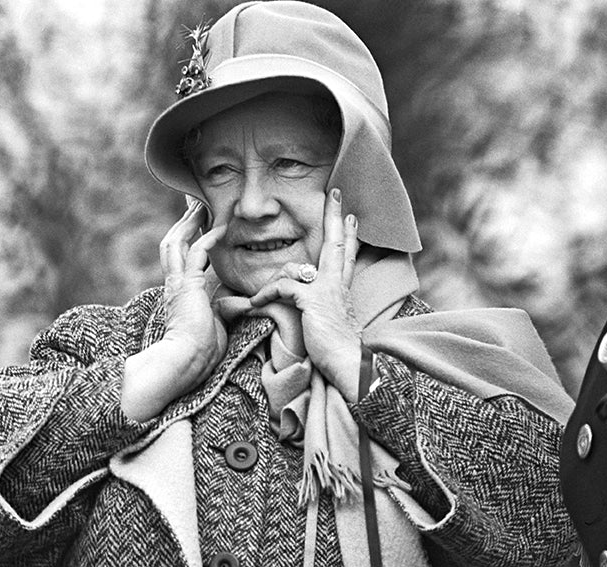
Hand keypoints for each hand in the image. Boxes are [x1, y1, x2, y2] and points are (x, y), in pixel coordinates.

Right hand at [160, 201, 227, 377]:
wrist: (186, 362)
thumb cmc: (201, 351)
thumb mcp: (218, 324)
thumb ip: (227, 309)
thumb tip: (245, 303)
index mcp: (180, 292)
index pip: (182, 258)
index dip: (188, 240)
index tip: (197, 225)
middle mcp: (175, 283)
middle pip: (173, 243)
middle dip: (183, 223)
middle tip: (193, 204)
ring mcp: (178, 283)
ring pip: (176, 242)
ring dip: (188, 222)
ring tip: (200, 205)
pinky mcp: (187, 286)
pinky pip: (196, 254)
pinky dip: (207, 239)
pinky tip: (220, 228)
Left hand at [249, 188, 361, 399]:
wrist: (351, 366)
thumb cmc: (337, 351)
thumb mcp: (326, 324)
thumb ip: (316, 308)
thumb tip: (300, 300)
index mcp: (341, 289)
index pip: (346, 255)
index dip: (349, 235)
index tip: (352, 217)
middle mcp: (337, 285)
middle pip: (337, 244)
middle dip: (336, 217)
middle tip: (336, 194)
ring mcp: (326, 290)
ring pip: (295, 268)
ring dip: (272, 281)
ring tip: (258, 298)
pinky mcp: (313, 300)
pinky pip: (282, 287)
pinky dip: (265, 295)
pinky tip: (255, 305)